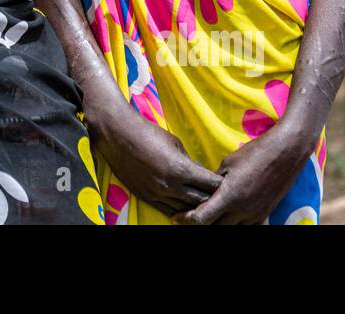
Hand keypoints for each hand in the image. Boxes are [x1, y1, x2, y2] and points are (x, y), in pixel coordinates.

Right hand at [86, 96, 221, 217]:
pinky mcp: (145, 196)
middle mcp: (170, 185)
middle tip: (217, 196)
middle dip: (210, 198)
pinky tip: (183, 205)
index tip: (225, 183)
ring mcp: (157, 193)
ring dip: (194, 206)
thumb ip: (189, 162)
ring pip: (184, 209)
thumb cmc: (149, 133)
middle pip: (200, 201)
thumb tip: (200, 173)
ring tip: (202, 203)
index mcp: (180, 169)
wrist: (119, 135)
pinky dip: (178, 208)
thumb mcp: (175, 143)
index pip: (210, 184)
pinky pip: (167, 210)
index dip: (220, 185)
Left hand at [174, 124, 312, 224]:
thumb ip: (214, 181)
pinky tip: (228, 218)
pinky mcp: (265, 214)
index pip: (202, 218)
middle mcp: (242, 210)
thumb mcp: (228, 163)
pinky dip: (235, 225)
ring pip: (231, 230)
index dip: (187, 219)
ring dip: (217, 225)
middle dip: (200, 224)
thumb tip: (204, 190)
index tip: (177, 215)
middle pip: (214, 227)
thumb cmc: (255, 153)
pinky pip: (247, 227)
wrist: (286, 153)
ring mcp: (255, 214)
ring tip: (208, 217)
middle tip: (187, 216)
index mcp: (230, 196)